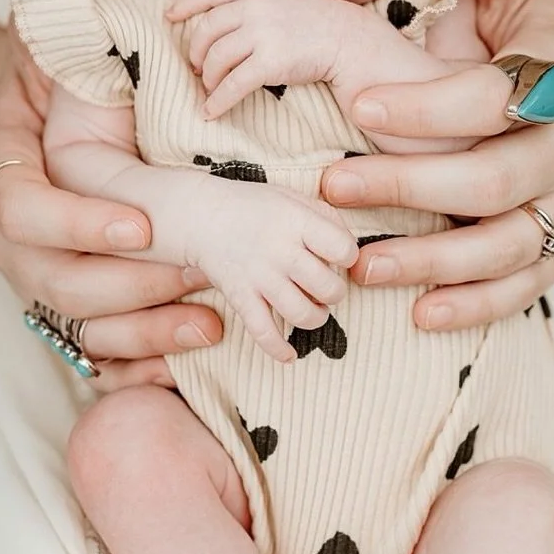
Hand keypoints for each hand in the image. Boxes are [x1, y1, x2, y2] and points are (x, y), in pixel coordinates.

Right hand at [0, 36, 222, 388]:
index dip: (76, 224)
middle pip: (49, 281)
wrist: (74, 89)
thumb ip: (86, 49)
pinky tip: (185, 363)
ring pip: (74, 324)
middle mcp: (4, 230)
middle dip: (130, 285)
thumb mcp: (80, 40)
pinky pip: (93, 354)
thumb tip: (127, 42)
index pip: (21, 208)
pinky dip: (136, 365)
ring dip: (144, 330)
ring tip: (209, 322)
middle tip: (198, 272)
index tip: (142, 224)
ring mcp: (36, 272)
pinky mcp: (70, 304)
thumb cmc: (83, 59)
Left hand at [168, 0, 360, 117]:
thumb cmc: (317, 23)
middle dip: (197, 52)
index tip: (170, 17)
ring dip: (208, 79)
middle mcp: (256, 4)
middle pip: (207, 29)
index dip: (186, 4)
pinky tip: (211, 113)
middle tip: (199, 68)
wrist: (351, 41)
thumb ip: (252, 1)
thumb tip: (216, 20)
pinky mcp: (271, 61)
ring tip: (211, 89)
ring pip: (216, 59)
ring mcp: (263, 31)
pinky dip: (217, 102)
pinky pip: (232, 85)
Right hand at [188, 180, 359, 362]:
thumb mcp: (294, 198)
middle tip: (325, 287)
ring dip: (316, 318)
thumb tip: (351, 249)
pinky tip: (289, 355)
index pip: (344, 249)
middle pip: (328, 288)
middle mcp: (280, 250)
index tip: (337, 255)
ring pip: (302, 315)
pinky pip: (264, 332)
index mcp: (297, 221)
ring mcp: (260, 276)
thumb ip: (327, 218)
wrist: (202, 215)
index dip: (347, 256)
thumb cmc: (256, 207)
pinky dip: (279, 350)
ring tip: (313, 309)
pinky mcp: (240, 297)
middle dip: (334, 293)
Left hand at [318, 0, 553, 328]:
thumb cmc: (536, 33)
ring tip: (360, 266)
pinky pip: (523, 288)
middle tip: (330, 182)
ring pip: (507, 246)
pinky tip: (419, 314)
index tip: (355, 104)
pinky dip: (475, 306)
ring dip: (432, 261)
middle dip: (408, 184)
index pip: (493, 98)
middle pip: (493, 179)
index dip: (427, 105)